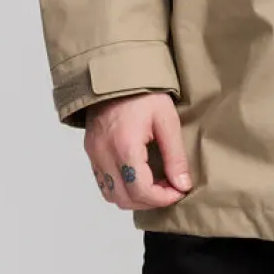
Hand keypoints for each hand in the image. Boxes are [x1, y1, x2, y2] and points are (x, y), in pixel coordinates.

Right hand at [84, 93, 193, 209]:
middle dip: (150, 201)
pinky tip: (138, 176)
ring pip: (111, 195)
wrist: (115, 72)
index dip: (162, 198)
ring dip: (134, 197)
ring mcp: (94, 154)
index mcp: (125, 146)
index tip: (178, 190)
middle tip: (168, 188)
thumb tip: (182, 184)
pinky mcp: (91, 151)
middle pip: (124, 199)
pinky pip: (103, 182)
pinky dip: (121, 187)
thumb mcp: (166, 119)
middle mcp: (104, 154)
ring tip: (154, 183)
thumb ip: (175, 155)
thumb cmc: (143, 92)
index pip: (141, 191)